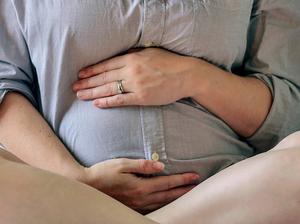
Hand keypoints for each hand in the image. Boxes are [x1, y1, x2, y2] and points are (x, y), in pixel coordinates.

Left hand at [73, 48, 193, 107]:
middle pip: (104, 77)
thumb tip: (120, 57)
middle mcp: (131, 71)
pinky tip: (97, 104)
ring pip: (109, 89)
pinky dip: (108, 102)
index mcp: (132, 59)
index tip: (81, 74)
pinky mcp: (142, 98)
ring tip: (80, 95)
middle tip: (74, 86)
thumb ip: (133, 55)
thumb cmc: (169, 62)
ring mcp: (136, 85)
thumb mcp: (150, 52)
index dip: (91, 70)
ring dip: (92, 92)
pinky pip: (121, 100)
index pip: (106, 65)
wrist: (186, 75)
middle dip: (87, 82)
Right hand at [82, 158, 198, 212]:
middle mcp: (141, 198)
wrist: (87, 186)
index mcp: (140, 186)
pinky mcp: (132, 207)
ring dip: (176, 198)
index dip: (182, 179)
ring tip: (187, 193)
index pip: (167, 182)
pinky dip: (164, 203)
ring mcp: (137, 204)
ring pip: (162, 203)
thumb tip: (161, 165)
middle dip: (184, 190)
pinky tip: (167, 201)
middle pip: (168, 195)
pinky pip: (153, 207)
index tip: (195, 176)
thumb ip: (143, 165)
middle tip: (197, 186)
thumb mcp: (122, 164)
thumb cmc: (104, 172)